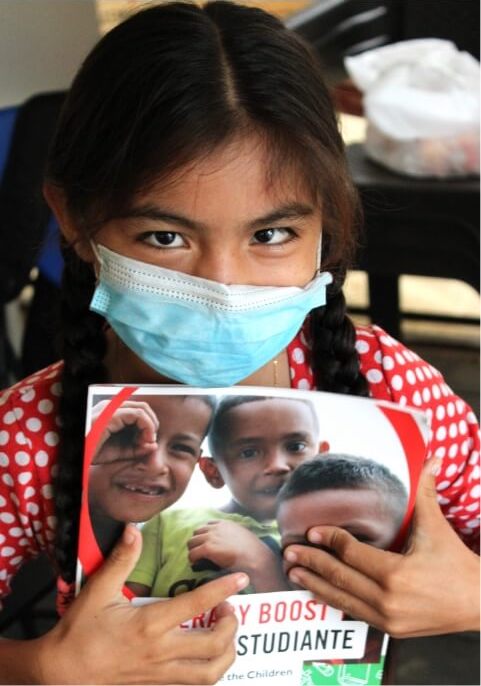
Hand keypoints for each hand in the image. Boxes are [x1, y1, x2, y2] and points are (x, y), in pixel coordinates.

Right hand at [37, 525, 248, 683]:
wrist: (60, 672)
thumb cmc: (79, 631)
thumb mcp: (98, 590)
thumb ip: (121, 559)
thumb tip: (133, 528)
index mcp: (150, 624)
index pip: (197, 603)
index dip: (223, 589)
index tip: (240, 578)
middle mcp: (160, 651)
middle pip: (213, 645)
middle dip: (231, 626)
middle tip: (231, 609)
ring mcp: (159, 674)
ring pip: (208, 675)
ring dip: (226, 655)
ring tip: (226, 636)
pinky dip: (207, 673)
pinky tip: (207, 658)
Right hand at [91, 400, 158, 461]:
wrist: (76, 457)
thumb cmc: (94, 454)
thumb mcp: (120, 452)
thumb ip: (137, 448)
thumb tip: (154, 445)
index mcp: (112, 411)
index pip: (139, 410)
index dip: (149, 425)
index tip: (147, 442)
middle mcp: (111, 406)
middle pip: (143, 406)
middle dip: (152, 423)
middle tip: (150, 441)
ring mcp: (110, 408)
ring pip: (143, 408)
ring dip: (151, 426)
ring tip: (147, 442)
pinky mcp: (110, 414)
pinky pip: (138, 414)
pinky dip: (147, 426)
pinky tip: (145, 439)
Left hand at [188, 521, 287, 591]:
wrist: (256, 559)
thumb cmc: (253, 551)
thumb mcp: (243, 535)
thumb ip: (233, 534)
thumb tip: (229, 542)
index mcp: (225, 523)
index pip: (207, 525)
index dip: (205, 535)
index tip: (206, 544)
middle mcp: (216, 528)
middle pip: (196, 532)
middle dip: (197, 542)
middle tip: (200, 553)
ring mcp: (211, 537)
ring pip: (191, 542)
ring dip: (193, 550)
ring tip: (197, 559)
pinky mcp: (208, 548)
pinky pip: (192, 553)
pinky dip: (192, 559)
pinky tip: (196, 565)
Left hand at [283, 458, 479, 637]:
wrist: (479, 606)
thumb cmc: (457, 565)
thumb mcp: (437, 528)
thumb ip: (426, 492)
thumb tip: (431, 458)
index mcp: (397, 574)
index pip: (352, 553)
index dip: (330, 540)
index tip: (311, 531)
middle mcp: (388, 600)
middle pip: (340, 576)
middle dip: (311, 563)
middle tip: (290, 551)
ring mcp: (387, 618)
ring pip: (341, 598)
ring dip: (314, 584)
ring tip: (292, 572)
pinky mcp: (389, 629)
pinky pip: (352, 612)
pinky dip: (331, 600)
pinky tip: (315, 591)